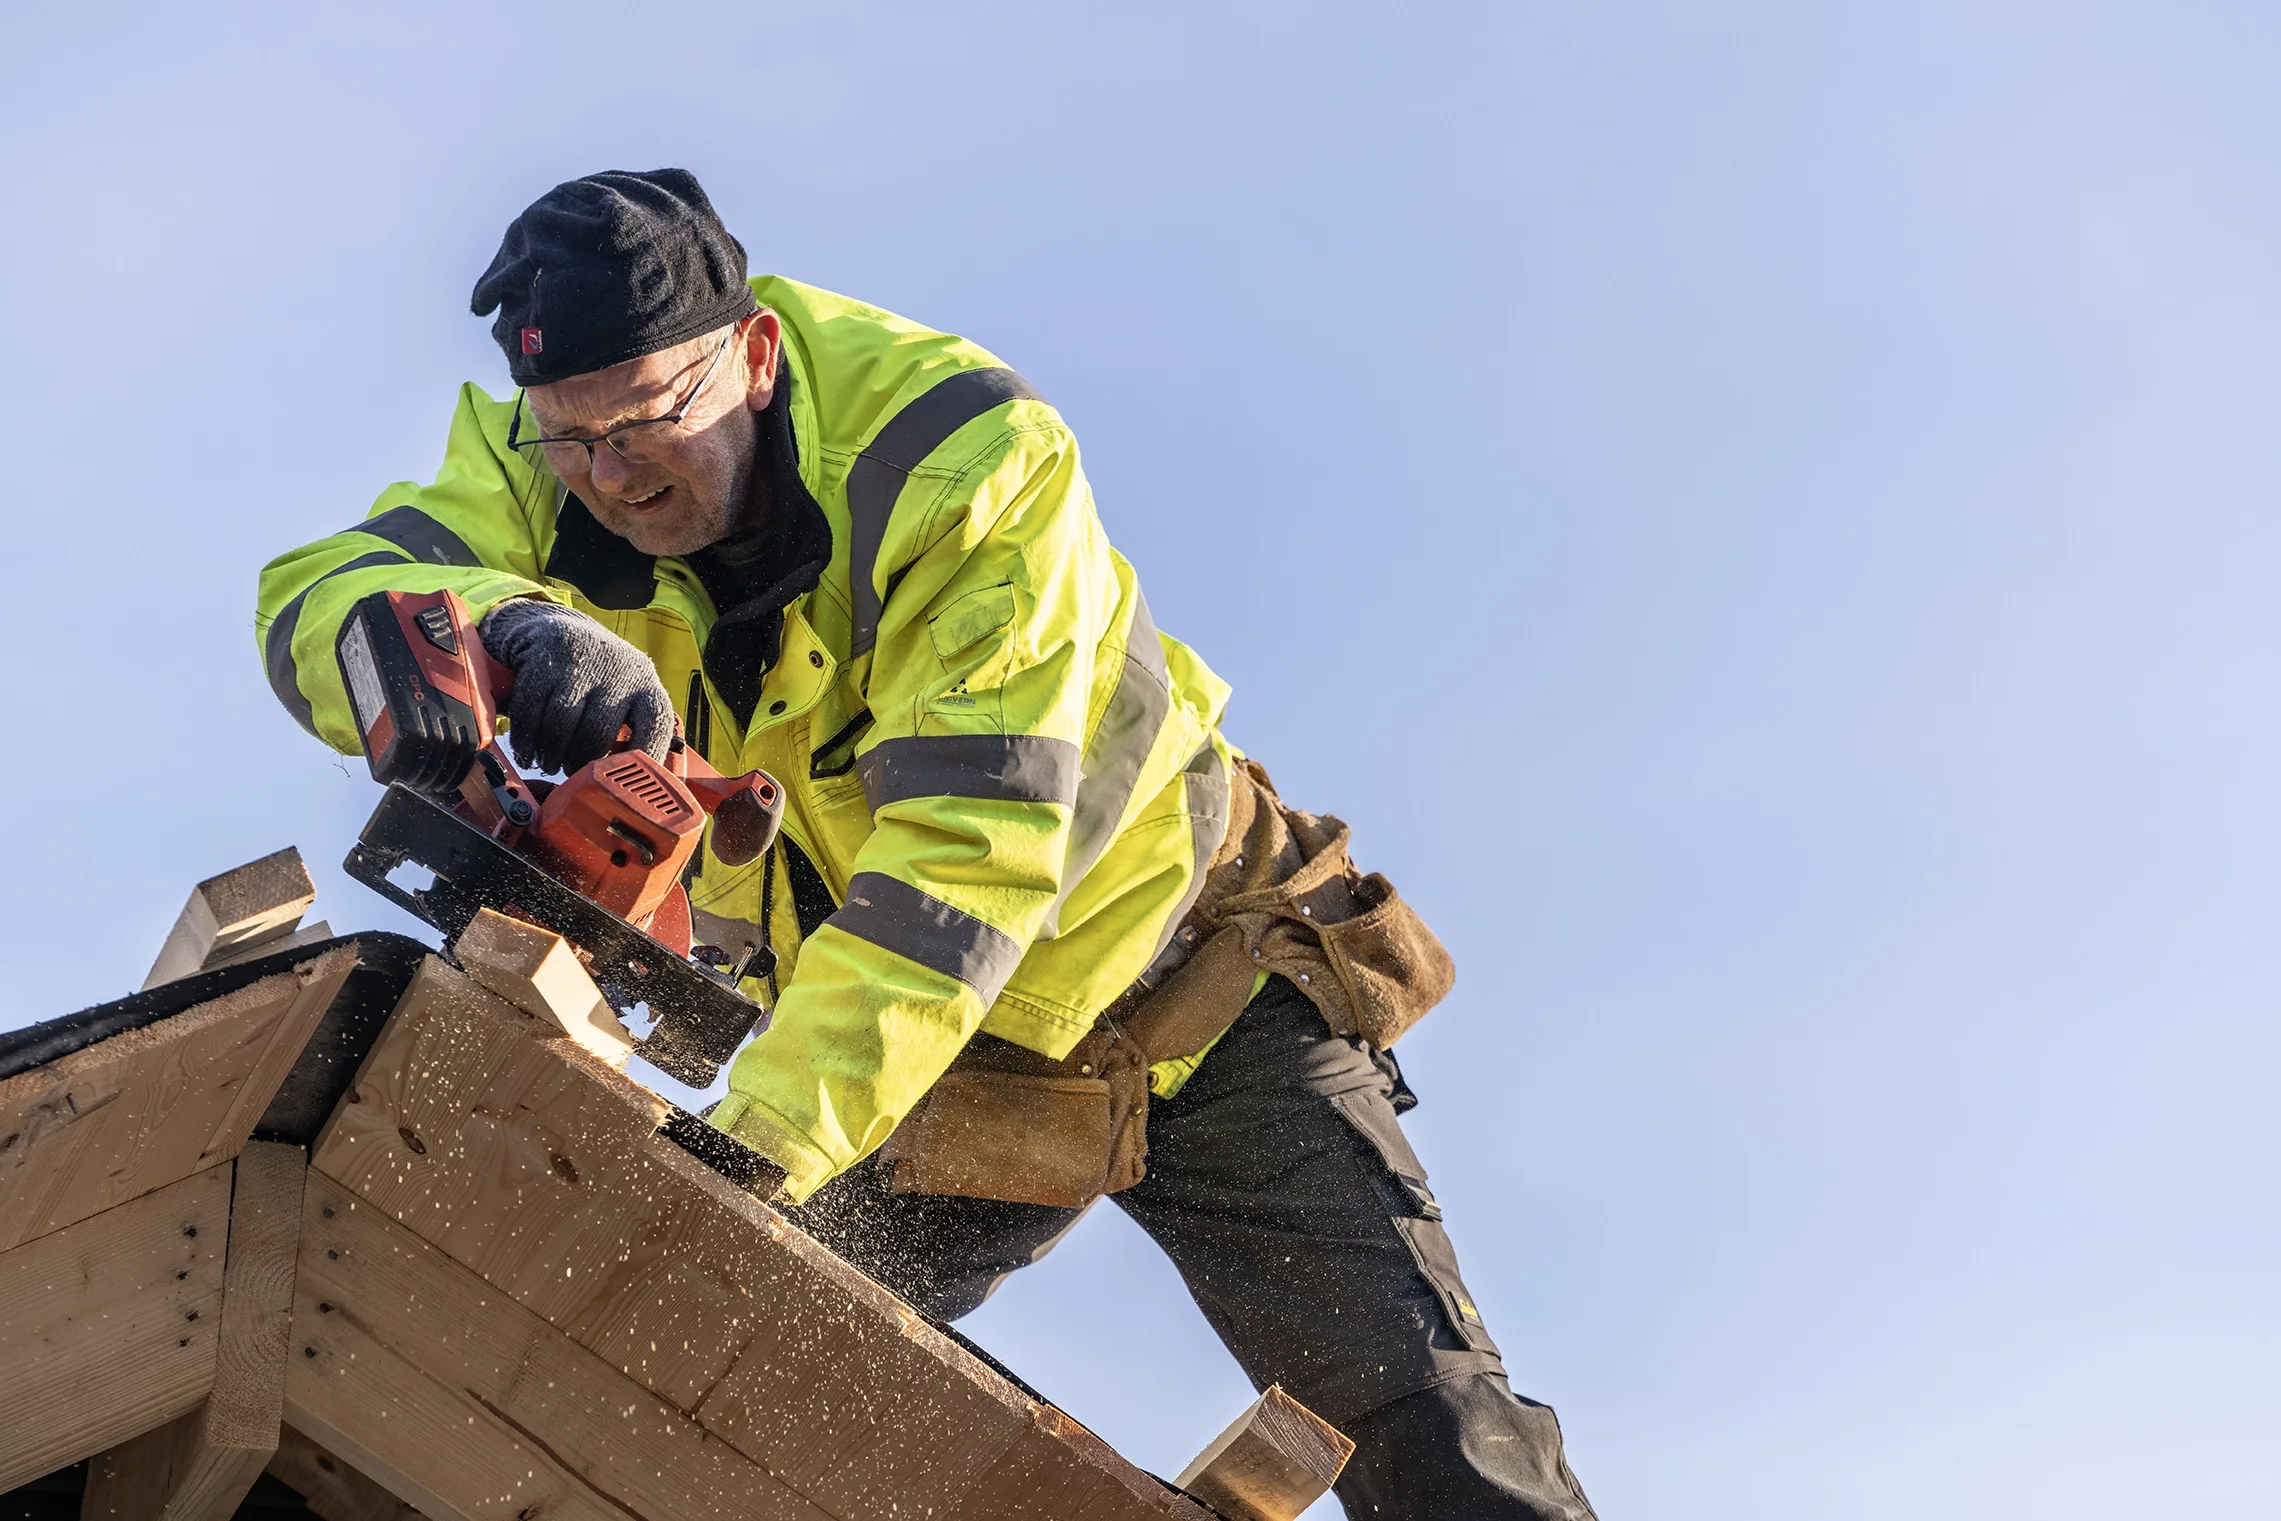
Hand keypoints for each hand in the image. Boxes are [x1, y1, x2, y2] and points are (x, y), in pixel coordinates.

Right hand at [478, 598, 674, 774]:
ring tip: (547, 763)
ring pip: (561, 726)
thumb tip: (630, 786)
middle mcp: (620, 671)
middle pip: (596, 735)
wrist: (558, 626)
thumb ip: (631, 733)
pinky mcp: (547, 656)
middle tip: (567, 773)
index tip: (624, 786)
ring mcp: (583, 660)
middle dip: (577, 764)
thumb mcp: (626, 697)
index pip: (655, 728)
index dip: (641, 760)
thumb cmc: (598, 677)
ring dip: (549, 754)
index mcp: (647, 687)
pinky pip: (531, 710)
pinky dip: (525, 737)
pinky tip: (526, 749)